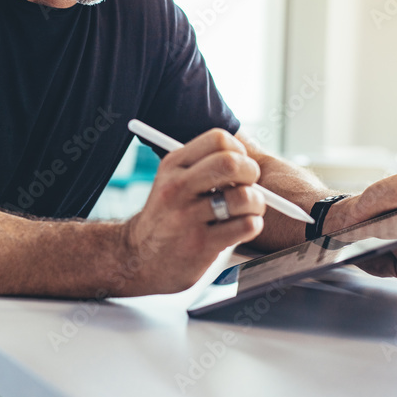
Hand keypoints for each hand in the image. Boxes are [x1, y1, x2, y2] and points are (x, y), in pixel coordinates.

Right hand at [120, 129, 266, 294]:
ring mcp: (188, 217)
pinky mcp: (201, 245)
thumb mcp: (172, 180)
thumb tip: (247, 157)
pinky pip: (246, 226)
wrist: (140, 257)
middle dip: (251, 172)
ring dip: (256, 203)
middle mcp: (177, 187)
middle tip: (248, 184)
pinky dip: (253, 225)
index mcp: (173, 165)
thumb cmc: (168, 215)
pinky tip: (241, 227)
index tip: (238, 164)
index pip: (218, 139)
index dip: (239, 150)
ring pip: (244, 196)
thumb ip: (202, 165)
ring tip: (247, 210)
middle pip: (231, 163)